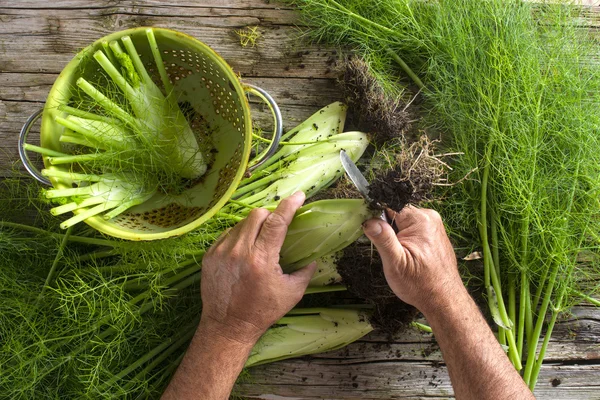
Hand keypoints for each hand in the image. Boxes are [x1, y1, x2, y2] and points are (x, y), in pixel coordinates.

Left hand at [200, 191, 317, 344]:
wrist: (227, 326)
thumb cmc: (262, 311)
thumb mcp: (292, 293)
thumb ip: (305, 272)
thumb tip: (313, 257)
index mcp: (262, 259)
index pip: (277, 221)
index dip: (289, 205)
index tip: (299, 195)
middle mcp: (239, 251)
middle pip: (257, 215)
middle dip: (271, 215)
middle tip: (277, 226)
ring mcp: (221, 252)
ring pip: (241, 222)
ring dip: (255, 225)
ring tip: (260, 241)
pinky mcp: (210, 255)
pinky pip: (228, 234)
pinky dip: (240, 236)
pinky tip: (245, 250)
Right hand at [362, 206, 461, 312]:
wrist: (443, 299)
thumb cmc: (420, 284)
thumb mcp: (396, 263)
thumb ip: (383, 239)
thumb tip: (370, 220)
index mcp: (420, 220)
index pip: (390, 206)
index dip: (379, 220)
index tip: (377, 236)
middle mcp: (430, 217)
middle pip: (397, 214)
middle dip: (390, 231)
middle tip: (393, 252)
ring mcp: (434, 225)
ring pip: (404, 223)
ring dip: (398, 237)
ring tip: (403, 257)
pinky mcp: (435, 234)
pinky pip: (413, 229)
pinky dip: (407, 241)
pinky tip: (411, 257)